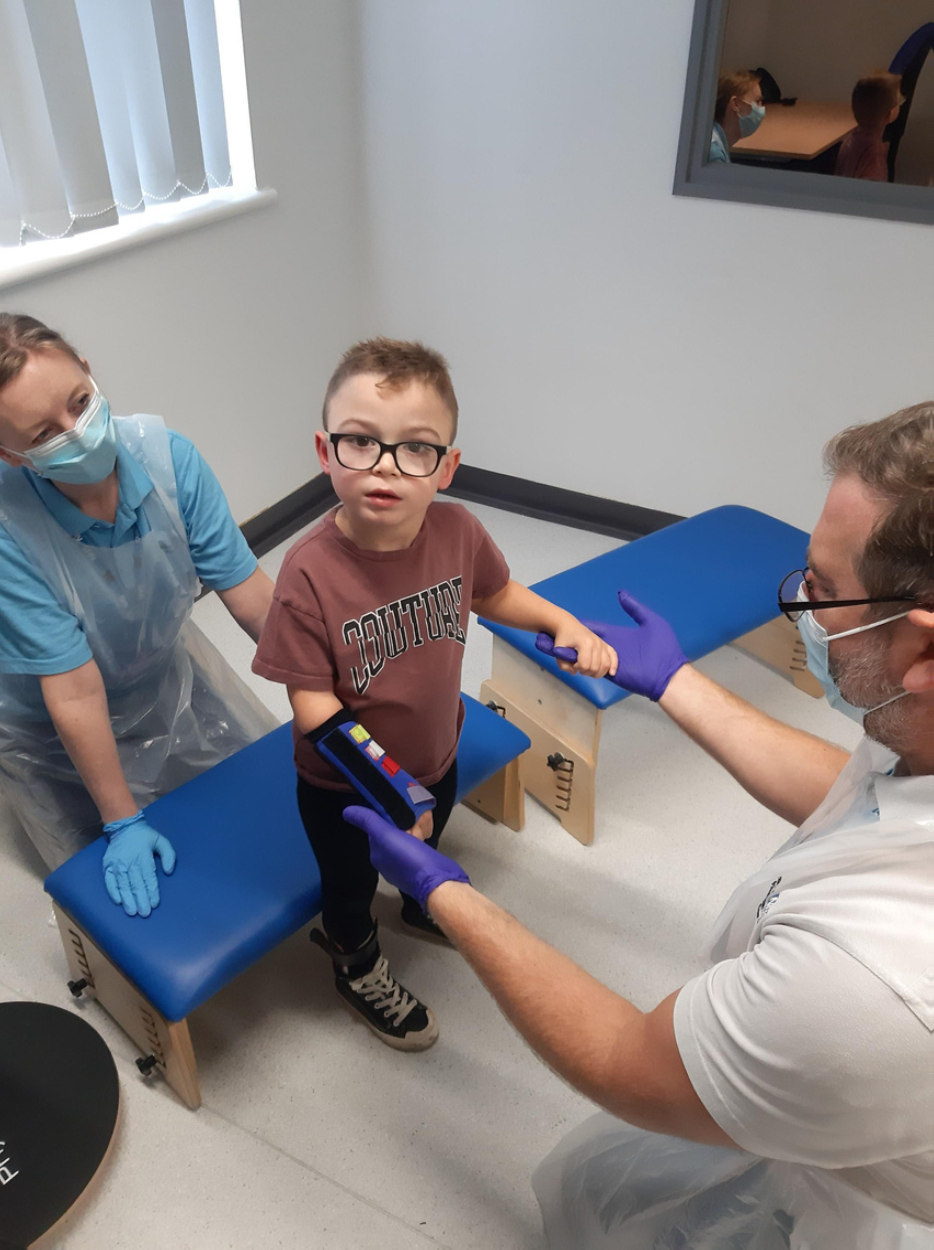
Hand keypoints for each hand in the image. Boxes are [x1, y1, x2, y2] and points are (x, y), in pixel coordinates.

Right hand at [101, 812, 175, 917]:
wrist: (124, 827)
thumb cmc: (145, 837)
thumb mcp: (161, 841)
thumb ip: (169, 855)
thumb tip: (169, 872)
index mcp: (143, 855)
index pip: (148, 877)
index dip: (151, 891)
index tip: (154, 903)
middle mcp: (130, 861)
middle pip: (136, 883)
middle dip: (140, 900)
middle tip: (144, 913)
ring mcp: (117, 864)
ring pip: (123, 884)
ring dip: (128, 899)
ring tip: (132, 912)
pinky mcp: (108, 866)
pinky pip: (109, 881)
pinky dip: (113, 891)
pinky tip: (118, 902)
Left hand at [343, 805, 469, 910]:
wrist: (438, 881)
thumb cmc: (410, 859)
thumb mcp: (386, 836)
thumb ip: (368, 822)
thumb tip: (346, 812)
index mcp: (377, 855)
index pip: (377, 828)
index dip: (387, 817)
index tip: (398, 812)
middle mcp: (388, 862)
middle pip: (393, 832)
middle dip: (403, 824)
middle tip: (413, 821)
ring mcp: (405, 865)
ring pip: (406, 838)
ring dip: (414, 830)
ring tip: (420, 829)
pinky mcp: (420, 866)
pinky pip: (417, 846)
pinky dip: (421, 839)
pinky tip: (426, 837)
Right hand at [536, 590, 686, 700]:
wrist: (669, 675)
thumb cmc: (663, 648)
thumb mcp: (651, 623)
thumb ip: (635, 609)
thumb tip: (621, 594)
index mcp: (619, 636)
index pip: (597, 630)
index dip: (584, 626)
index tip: (569, 621)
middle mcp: (612, 648)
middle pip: (589, 643)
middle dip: (574, 641)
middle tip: (557, 635)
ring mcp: (611, 662)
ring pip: (588, 657)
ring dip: (575, 653)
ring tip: (558, 646)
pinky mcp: (611, 674)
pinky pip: (594, 669)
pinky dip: (581, 666)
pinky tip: (568, 660)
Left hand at [544, 618, 617, 677]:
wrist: (570, 626)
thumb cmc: (563, 639)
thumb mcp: (558, 652)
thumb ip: (563, 665)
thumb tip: (575, 673)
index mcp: (584, 643)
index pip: (585, 664)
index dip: (577, 668)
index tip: (572, 664)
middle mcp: (596, 643)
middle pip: (595, 667)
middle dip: (586, 672)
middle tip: (579, 668)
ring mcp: (602, 643)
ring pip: (606, 665)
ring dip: (597, 673)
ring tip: (589, 670)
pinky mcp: (606, 645)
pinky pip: (614, 656)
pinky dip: (614, 666)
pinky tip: (611, 673)